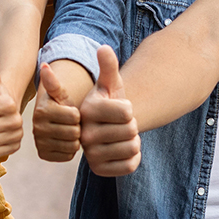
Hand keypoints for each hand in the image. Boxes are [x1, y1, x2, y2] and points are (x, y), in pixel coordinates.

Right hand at [33, 63, 80, 162]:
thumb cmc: (60, 106)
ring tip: (69, 132)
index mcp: (42, 110)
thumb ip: (54, 82)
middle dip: (77, 128)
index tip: (71, 111)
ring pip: (72, 145)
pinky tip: (65, 142)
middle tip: (70, 124)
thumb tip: (44, 65)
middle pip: (74, 132)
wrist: (53, 123)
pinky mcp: (44, 155)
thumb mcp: (60, 94)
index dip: (78, 114)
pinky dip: (70, 150)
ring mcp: (40, 143)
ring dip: (75, 139)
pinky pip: (68, 156)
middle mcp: (37, 128)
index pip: (74, 116)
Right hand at [79, 46, 139, 176]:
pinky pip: (131, 165)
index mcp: (88, 111)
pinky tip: (122, 151)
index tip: (119, 109)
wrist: (107, 129)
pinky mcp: (99, 170)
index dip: (129, 109)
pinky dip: (133, 158)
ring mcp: (91, 155)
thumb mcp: (110, 84)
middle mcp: (85, 135)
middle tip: (120, 125)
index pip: (127, 112)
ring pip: (132, 148)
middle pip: (131, 130)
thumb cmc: (110, 103)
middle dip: (132, 126)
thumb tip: (103, 48)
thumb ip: (108, 66)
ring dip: (133, 142)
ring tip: (121, 137)